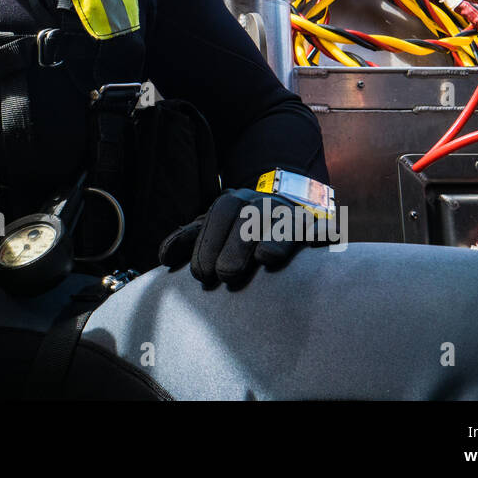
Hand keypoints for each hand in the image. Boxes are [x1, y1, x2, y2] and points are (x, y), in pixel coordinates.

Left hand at [158, 188, 310, 289]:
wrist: (289, 212)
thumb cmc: (243, 232)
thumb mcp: (214, 230)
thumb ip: (190, 240)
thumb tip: (163, 258)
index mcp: (235, 202)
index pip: (219, 214)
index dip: (206, 242)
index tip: (199, 274)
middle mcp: (261, 203)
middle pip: (245, 216)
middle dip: (232, 244)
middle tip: (222, 275)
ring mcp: (289, 213)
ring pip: (278, 219)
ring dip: (269, 239)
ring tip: (262, 259)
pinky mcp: (314, 228)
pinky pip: (313, 228)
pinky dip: (307, 237)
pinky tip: (295, 251)